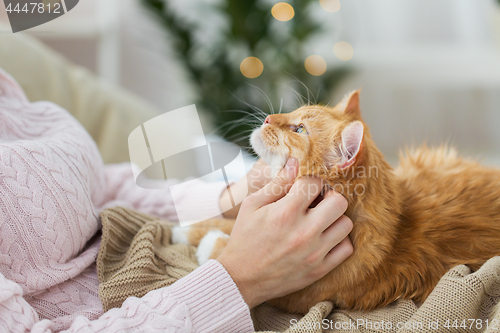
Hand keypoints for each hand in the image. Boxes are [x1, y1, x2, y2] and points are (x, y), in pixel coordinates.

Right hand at [217, 158, 353, 308]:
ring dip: (335, 218)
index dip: (310, 180)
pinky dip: (338, 240)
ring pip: (346, 224)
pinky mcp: (320, 269)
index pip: (315, 182)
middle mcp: (304, 232)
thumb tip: (296, 163)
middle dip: (328, 196)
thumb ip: (277, 183)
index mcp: (286, 212)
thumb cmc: (245, 238)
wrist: (241, 278)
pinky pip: (346, 248)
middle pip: (339, 201)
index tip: (304, 186)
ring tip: (320, 219)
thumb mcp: (252, 205)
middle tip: (317, 200)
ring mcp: (315, 252)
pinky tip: (324, 237)